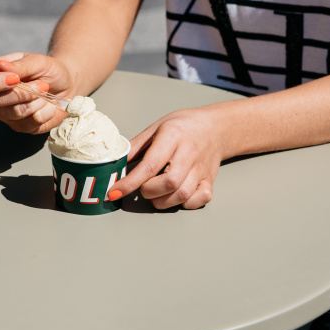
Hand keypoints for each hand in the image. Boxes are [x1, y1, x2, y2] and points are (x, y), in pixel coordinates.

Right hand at [0, 52, 74, 133]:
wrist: (65, 85)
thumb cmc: (47, 70)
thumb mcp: (37, 61)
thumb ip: (19, 65)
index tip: (15, 78)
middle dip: (25, 92)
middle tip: (42, 84)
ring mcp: (7, 115)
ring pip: (17, 113)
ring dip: (38, 101)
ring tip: (45, 92)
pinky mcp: (22, 127)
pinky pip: (32, 123)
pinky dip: (46, 112)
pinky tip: (48, 105)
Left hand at [107, 106, 222, 209]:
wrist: (215, 127)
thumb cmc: (183, 126)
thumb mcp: (156, 128)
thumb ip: (136, 146)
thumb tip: (116, 162)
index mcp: (172, 136)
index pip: (150, 165)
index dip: (130, 182)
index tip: (114, 192)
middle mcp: (189, 153)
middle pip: (168, 183)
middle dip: (148, 191)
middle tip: (143, 187)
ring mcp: (201, 168)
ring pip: (183, 195)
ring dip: (163, 201)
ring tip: (156, 193)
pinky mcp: (210, 180)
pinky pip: (200, 199)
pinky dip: (185, 203)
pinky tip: (175, 195)